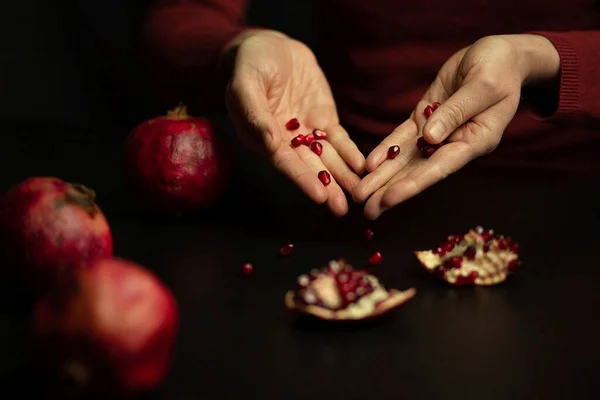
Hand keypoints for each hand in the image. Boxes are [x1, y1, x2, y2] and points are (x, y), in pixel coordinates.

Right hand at [224, 30, 365, 215]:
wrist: (270, 46)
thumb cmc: (250, 64)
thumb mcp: (246, 84)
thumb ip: (255, 113)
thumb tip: (270, 145)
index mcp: (261, 138)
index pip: (284, 162)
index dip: (302, 179)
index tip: (319, 195)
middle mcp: (284, 142)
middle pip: (308, 167)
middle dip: (326, 187)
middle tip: (342, 208)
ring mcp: (305, 132)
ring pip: (326, 159)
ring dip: (342, 177)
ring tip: (359, 195)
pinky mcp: (322, 120)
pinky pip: (338, 140)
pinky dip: (350, 153)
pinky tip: (362, 166)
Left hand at [353, 34, 559, 218]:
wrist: (500, 55)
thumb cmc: (500, 67)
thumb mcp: (483, 85)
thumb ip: (456, 112)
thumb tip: (430, 138)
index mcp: (476, 141)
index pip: (439, 168)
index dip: (412, 184)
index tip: (388, 199)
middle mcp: (454, 143)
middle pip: (418, 171)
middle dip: (390, 190)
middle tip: (365, 210)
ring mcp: (437, 132)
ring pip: (405, 159)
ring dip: (382, 177)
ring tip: (359, 195)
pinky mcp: (424, 119)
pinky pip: (401, 138)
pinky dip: (385, 150)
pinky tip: (368, 165)